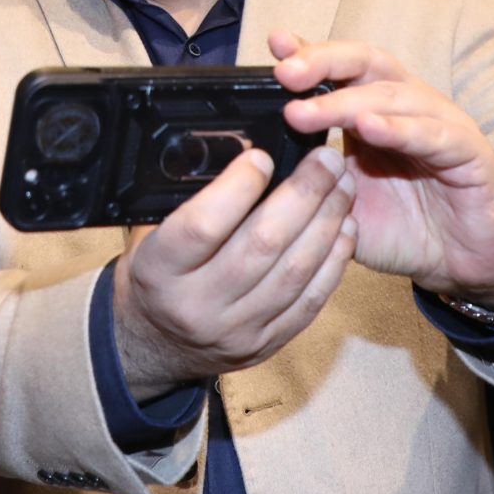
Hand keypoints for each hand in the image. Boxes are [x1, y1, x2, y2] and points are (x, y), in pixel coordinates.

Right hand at [113, 140, 355, 397]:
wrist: (155, 342)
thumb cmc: (155, 273)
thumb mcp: (149, 232)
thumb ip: (186, 199)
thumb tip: (238, 149)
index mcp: (159, 270)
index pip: (204, 225)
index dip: (238, 187)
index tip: (262, 155)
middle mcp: (197, 305)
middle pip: (262, 245)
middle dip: (303, 195)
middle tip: (327, 159)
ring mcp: (236, 330)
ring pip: (293, 272)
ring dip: (326, 223)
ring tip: (343, 186)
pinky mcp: (266, 344)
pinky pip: (309, 302)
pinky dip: (332, 262)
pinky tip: (344, 228)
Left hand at [270, 30, 493, 307]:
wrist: (464, 263)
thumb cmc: (402, 226)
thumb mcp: (340, 200)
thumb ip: (307, 177)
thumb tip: (256, 165)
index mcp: (371, 109)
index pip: (338, 68)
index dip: (307, 53)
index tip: (272, 46)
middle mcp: (405, 105)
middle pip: (364, 63)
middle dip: (321, 62)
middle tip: (283, 73)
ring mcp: (439, 123)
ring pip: (390, 96)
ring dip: (344, 102)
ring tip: (302, 112)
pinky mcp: (469, 152)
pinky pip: (433, 134)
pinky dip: (399, 129)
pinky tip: (367, 128)